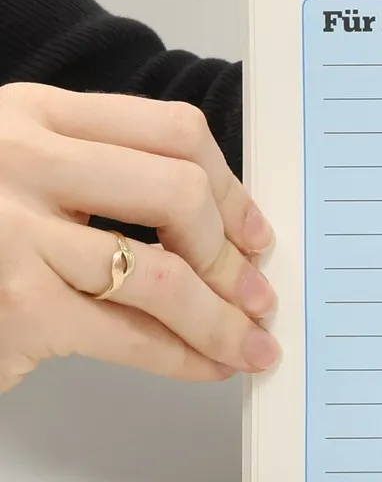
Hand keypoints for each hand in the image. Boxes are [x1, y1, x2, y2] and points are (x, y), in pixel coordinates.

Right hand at [0, 84, 278, 392]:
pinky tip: (207, 366)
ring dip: (221, 317)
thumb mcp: (24, 169)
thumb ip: (103, 171)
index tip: (255, 232)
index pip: (172, 130)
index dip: (231, 187)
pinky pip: (128, 334)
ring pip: (162, 274)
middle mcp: (22, 161)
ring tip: (249, 342)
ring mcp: (12, 233)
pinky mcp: (15, 305)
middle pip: (177, 193)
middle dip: (231, 254)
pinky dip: (183, 356)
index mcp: (36, 115)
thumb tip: (226, 225)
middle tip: (257, 293)